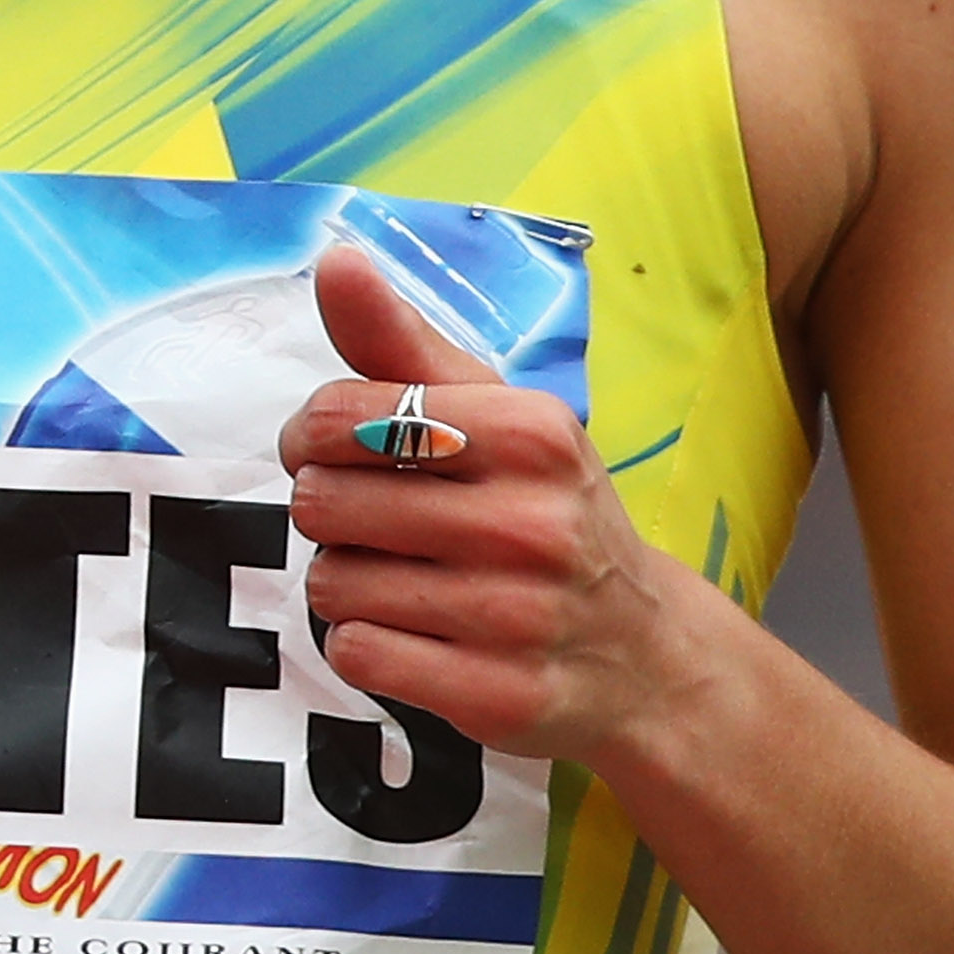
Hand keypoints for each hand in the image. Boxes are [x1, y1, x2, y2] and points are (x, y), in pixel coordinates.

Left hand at [280, 243, 721, 769]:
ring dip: (346, 582)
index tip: (332, 452)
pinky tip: (416, 634)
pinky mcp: (492, 695)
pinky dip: (365, 644)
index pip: (344, 415)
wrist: (641, 654)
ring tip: (404, 580)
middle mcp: (529, 521)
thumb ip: (404, 343)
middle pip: (324, 502)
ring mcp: (514, 615)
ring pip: (332, 582)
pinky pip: (356, 653)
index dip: (311, 436)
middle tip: (379, 525)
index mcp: (530, 432)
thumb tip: (335, 258)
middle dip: (331, 514)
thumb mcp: (500, 418)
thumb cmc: (548, 515)